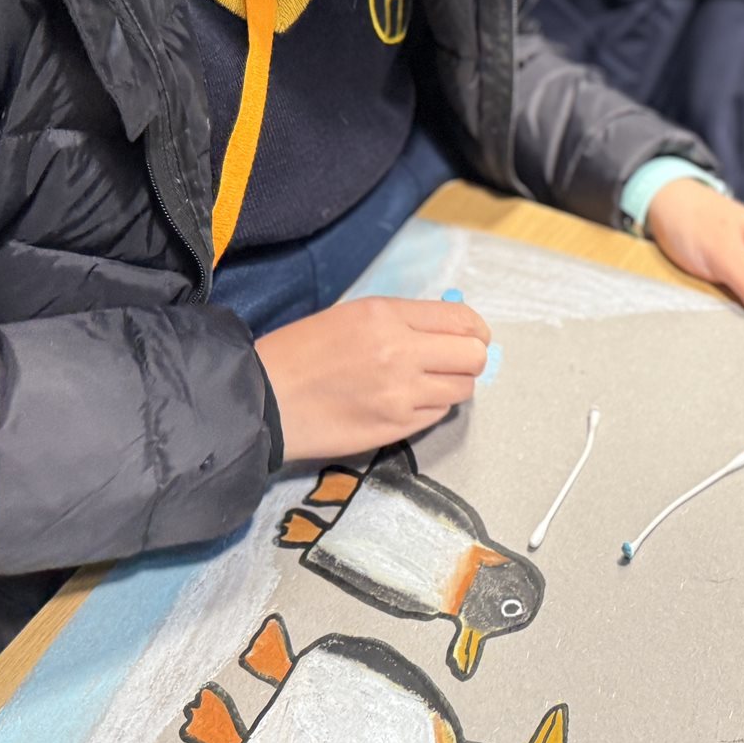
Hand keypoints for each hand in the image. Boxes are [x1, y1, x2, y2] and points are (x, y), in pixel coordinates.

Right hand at [255, 297, 490, 461]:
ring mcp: (401, 394)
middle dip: (471, 359)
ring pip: (462, 389)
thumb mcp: (353, 316)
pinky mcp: (396, 427)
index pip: (462, 321)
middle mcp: (400, 352)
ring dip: (453, 385)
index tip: (474, 337)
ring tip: (427, 383)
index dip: (476, 331)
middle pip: (473, 356)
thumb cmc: (303, 351)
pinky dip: (432, 407)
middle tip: (455, 362)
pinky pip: (438, 414)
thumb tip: (451, 328)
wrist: (266, 398)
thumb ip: (403, 320)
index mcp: (386, 316)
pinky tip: (407, 402)